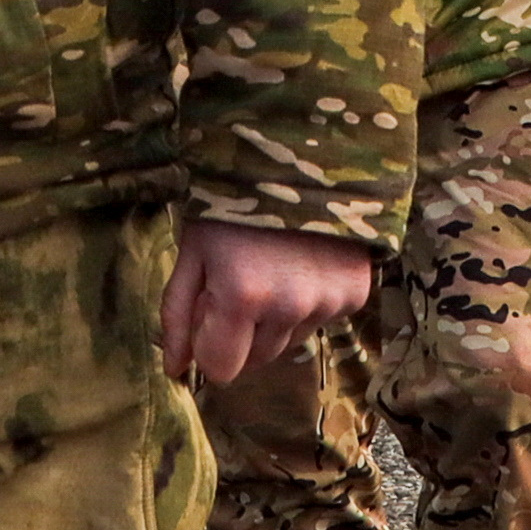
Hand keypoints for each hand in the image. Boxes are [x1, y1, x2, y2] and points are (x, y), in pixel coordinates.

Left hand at [159, 219, 370, 386]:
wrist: (302, 158)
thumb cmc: (233, 203)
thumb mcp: (193, 251)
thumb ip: (179, 314)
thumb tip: (175, 371)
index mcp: (241, 296)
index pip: (221, 369)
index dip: (209, 346)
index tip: (211, 313)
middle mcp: (289, 307)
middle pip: (256, 360)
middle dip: (241, 335)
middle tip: (241, 284)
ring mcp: (328, 302)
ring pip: (288, 343)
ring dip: (275, 321)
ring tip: (273, 270)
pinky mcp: (355, 294)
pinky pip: (320, 321)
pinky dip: (308, 304)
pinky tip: (302, 266)